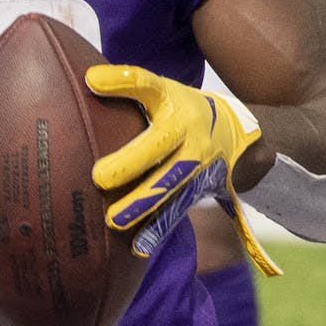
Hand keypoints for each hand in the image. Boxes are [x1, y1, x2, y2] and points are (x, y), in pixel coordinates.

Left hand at [85, 65, 281, 275]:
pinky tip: (139, 246)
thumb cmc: (180, 107)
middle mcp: (189, 132)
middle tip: (99, 177)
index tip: (92, 82)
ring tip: (114, 221)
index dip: (122, 81)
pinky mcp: (201, 188)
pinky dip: (159, 228)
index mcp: (174, 102)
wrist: (238, 131)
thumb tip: (87, 79)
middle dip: (131, 164)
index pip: (146, 85)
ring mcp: (199, 163)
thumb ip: (127, 84)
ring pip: (171, 185)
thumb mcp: (160, 90)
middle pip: (159, 147)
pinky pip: (178, 208)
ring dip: (143, 204)